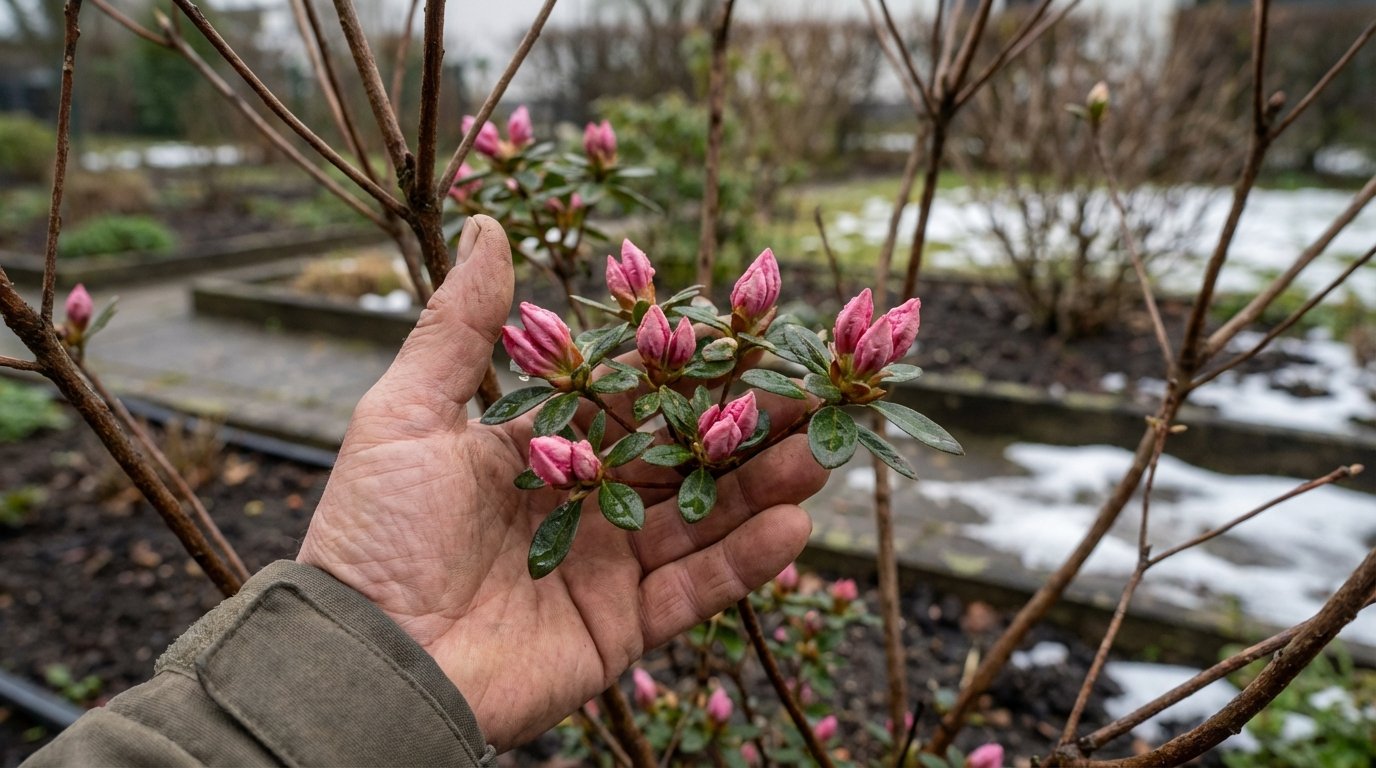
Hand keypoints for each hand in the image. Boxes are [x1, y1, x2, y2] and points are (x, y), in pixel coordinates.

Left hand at [297, 216, 828, 749]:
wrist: (365, 661)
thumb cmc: (375, 533)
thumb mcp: (406, 414)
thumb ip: (459, 327)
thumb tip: (486, 224)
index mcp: (541, 445)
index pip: (630, 396)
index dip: (685, 367)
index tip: (747, 333)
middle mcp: (584, 500)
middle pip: (679, 454)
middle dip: (745, 426)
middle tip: (813, 394)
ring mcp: (607, 565)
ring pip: (702, 518)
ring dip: (762, 488)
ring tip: (819, 456)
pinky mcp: (621, 627)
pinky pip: (695, 591)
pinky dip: (744, 563)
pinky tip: (792, 529)